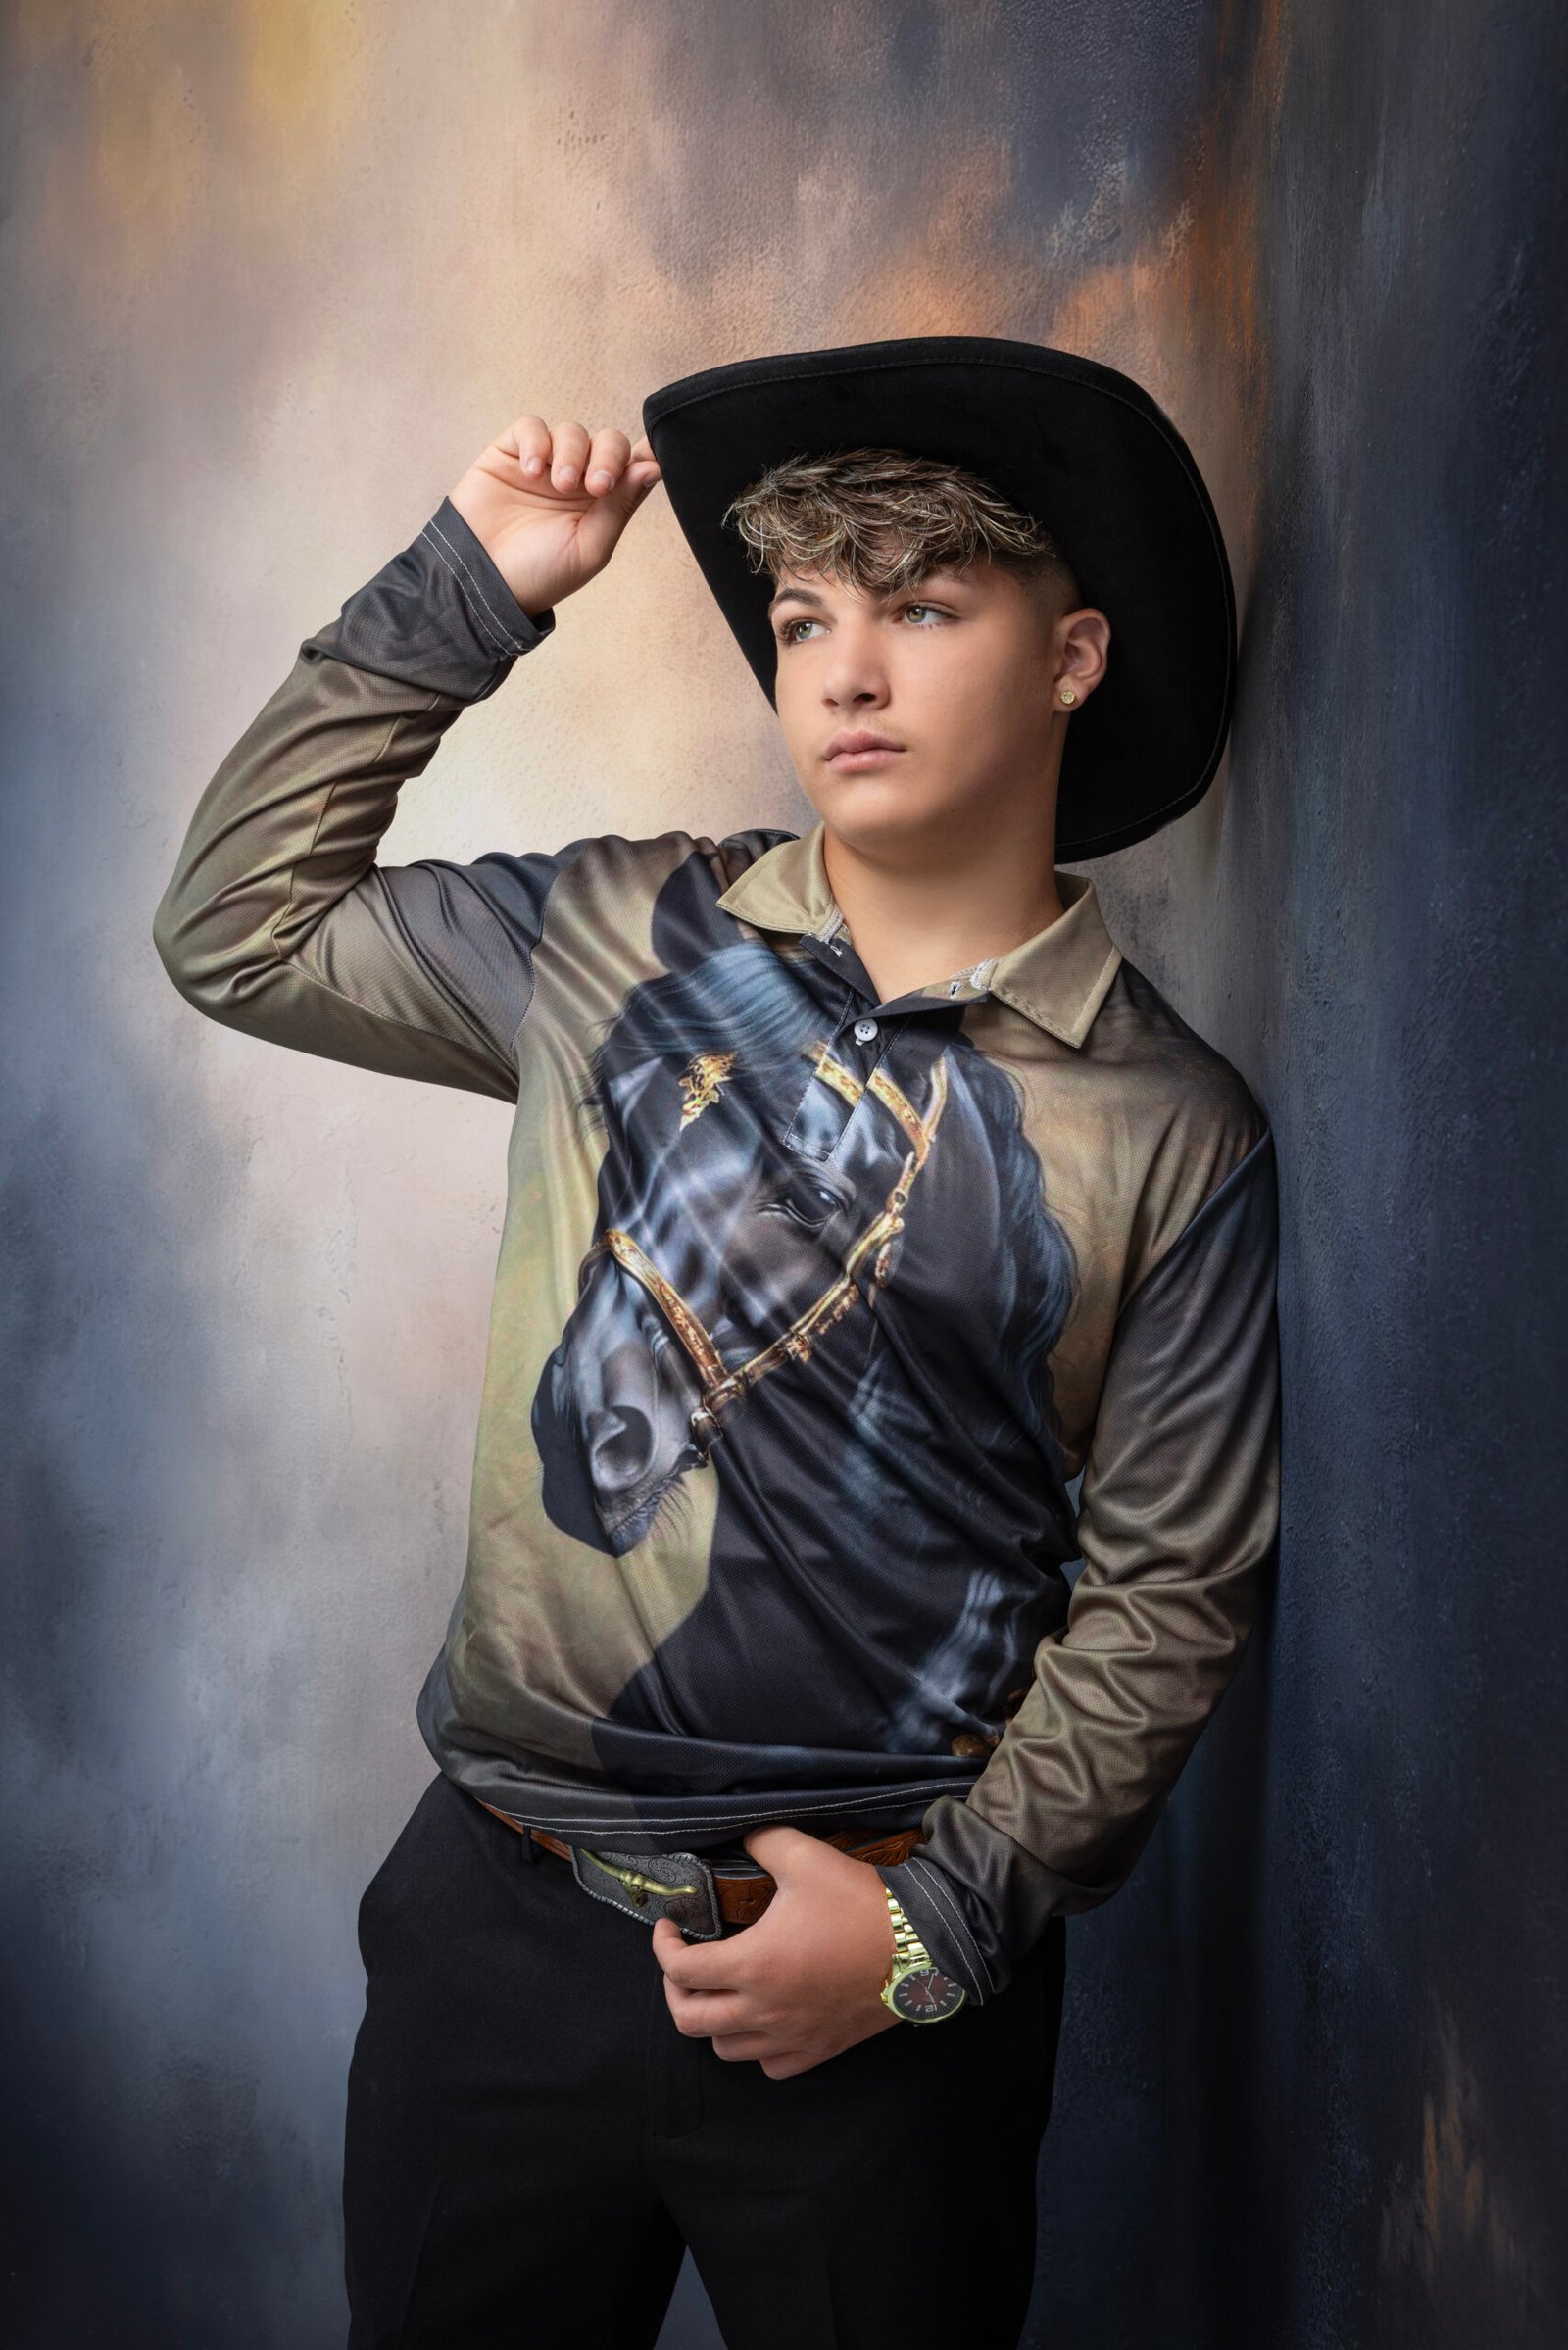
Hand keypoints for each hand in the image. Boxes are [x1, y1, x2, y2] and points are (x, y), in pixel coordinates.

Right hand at [447, 414, 662, 619]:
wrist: (483, 582)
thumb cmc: (540, 574)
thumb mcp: (590, 547)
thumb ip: (620, 505)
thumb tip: (654, 467)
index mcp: (604, 504)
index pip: (633, 466)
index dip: (646, 455)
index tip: (651, 459)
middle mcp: (578, 480)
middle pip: (608, 442)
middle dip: (608, 457)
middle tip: (596, 486)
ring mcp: (546, 465)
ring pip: (571, 432)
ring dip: (571, 453)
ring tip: (559, 484)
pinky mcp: (511, 453)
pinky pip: (531, 427)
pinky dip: (536, 442)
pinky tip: (533, 472)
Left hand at [650, 1823, 901, 2078]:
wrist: (921, 1945)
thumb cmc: (861, 1903)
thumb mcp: (805, 1858)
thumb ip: (764, 1842)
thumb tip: (743, 1835)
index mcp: (754, 1964)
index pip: (681, 1969)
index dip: (663, 1946)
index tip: (668, 1927)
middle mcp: (765, 2010)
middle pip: (690, 2021)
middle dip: (675, 1990)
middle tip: (683, 1965)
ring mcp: (792, 2036)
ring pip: (726, 2049)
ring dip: (711, 2021)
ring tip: (719, 1992)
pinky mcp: (819, 2049)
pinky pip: (769, 2066)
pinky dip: (754, 2048)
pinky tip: (761, 2021)